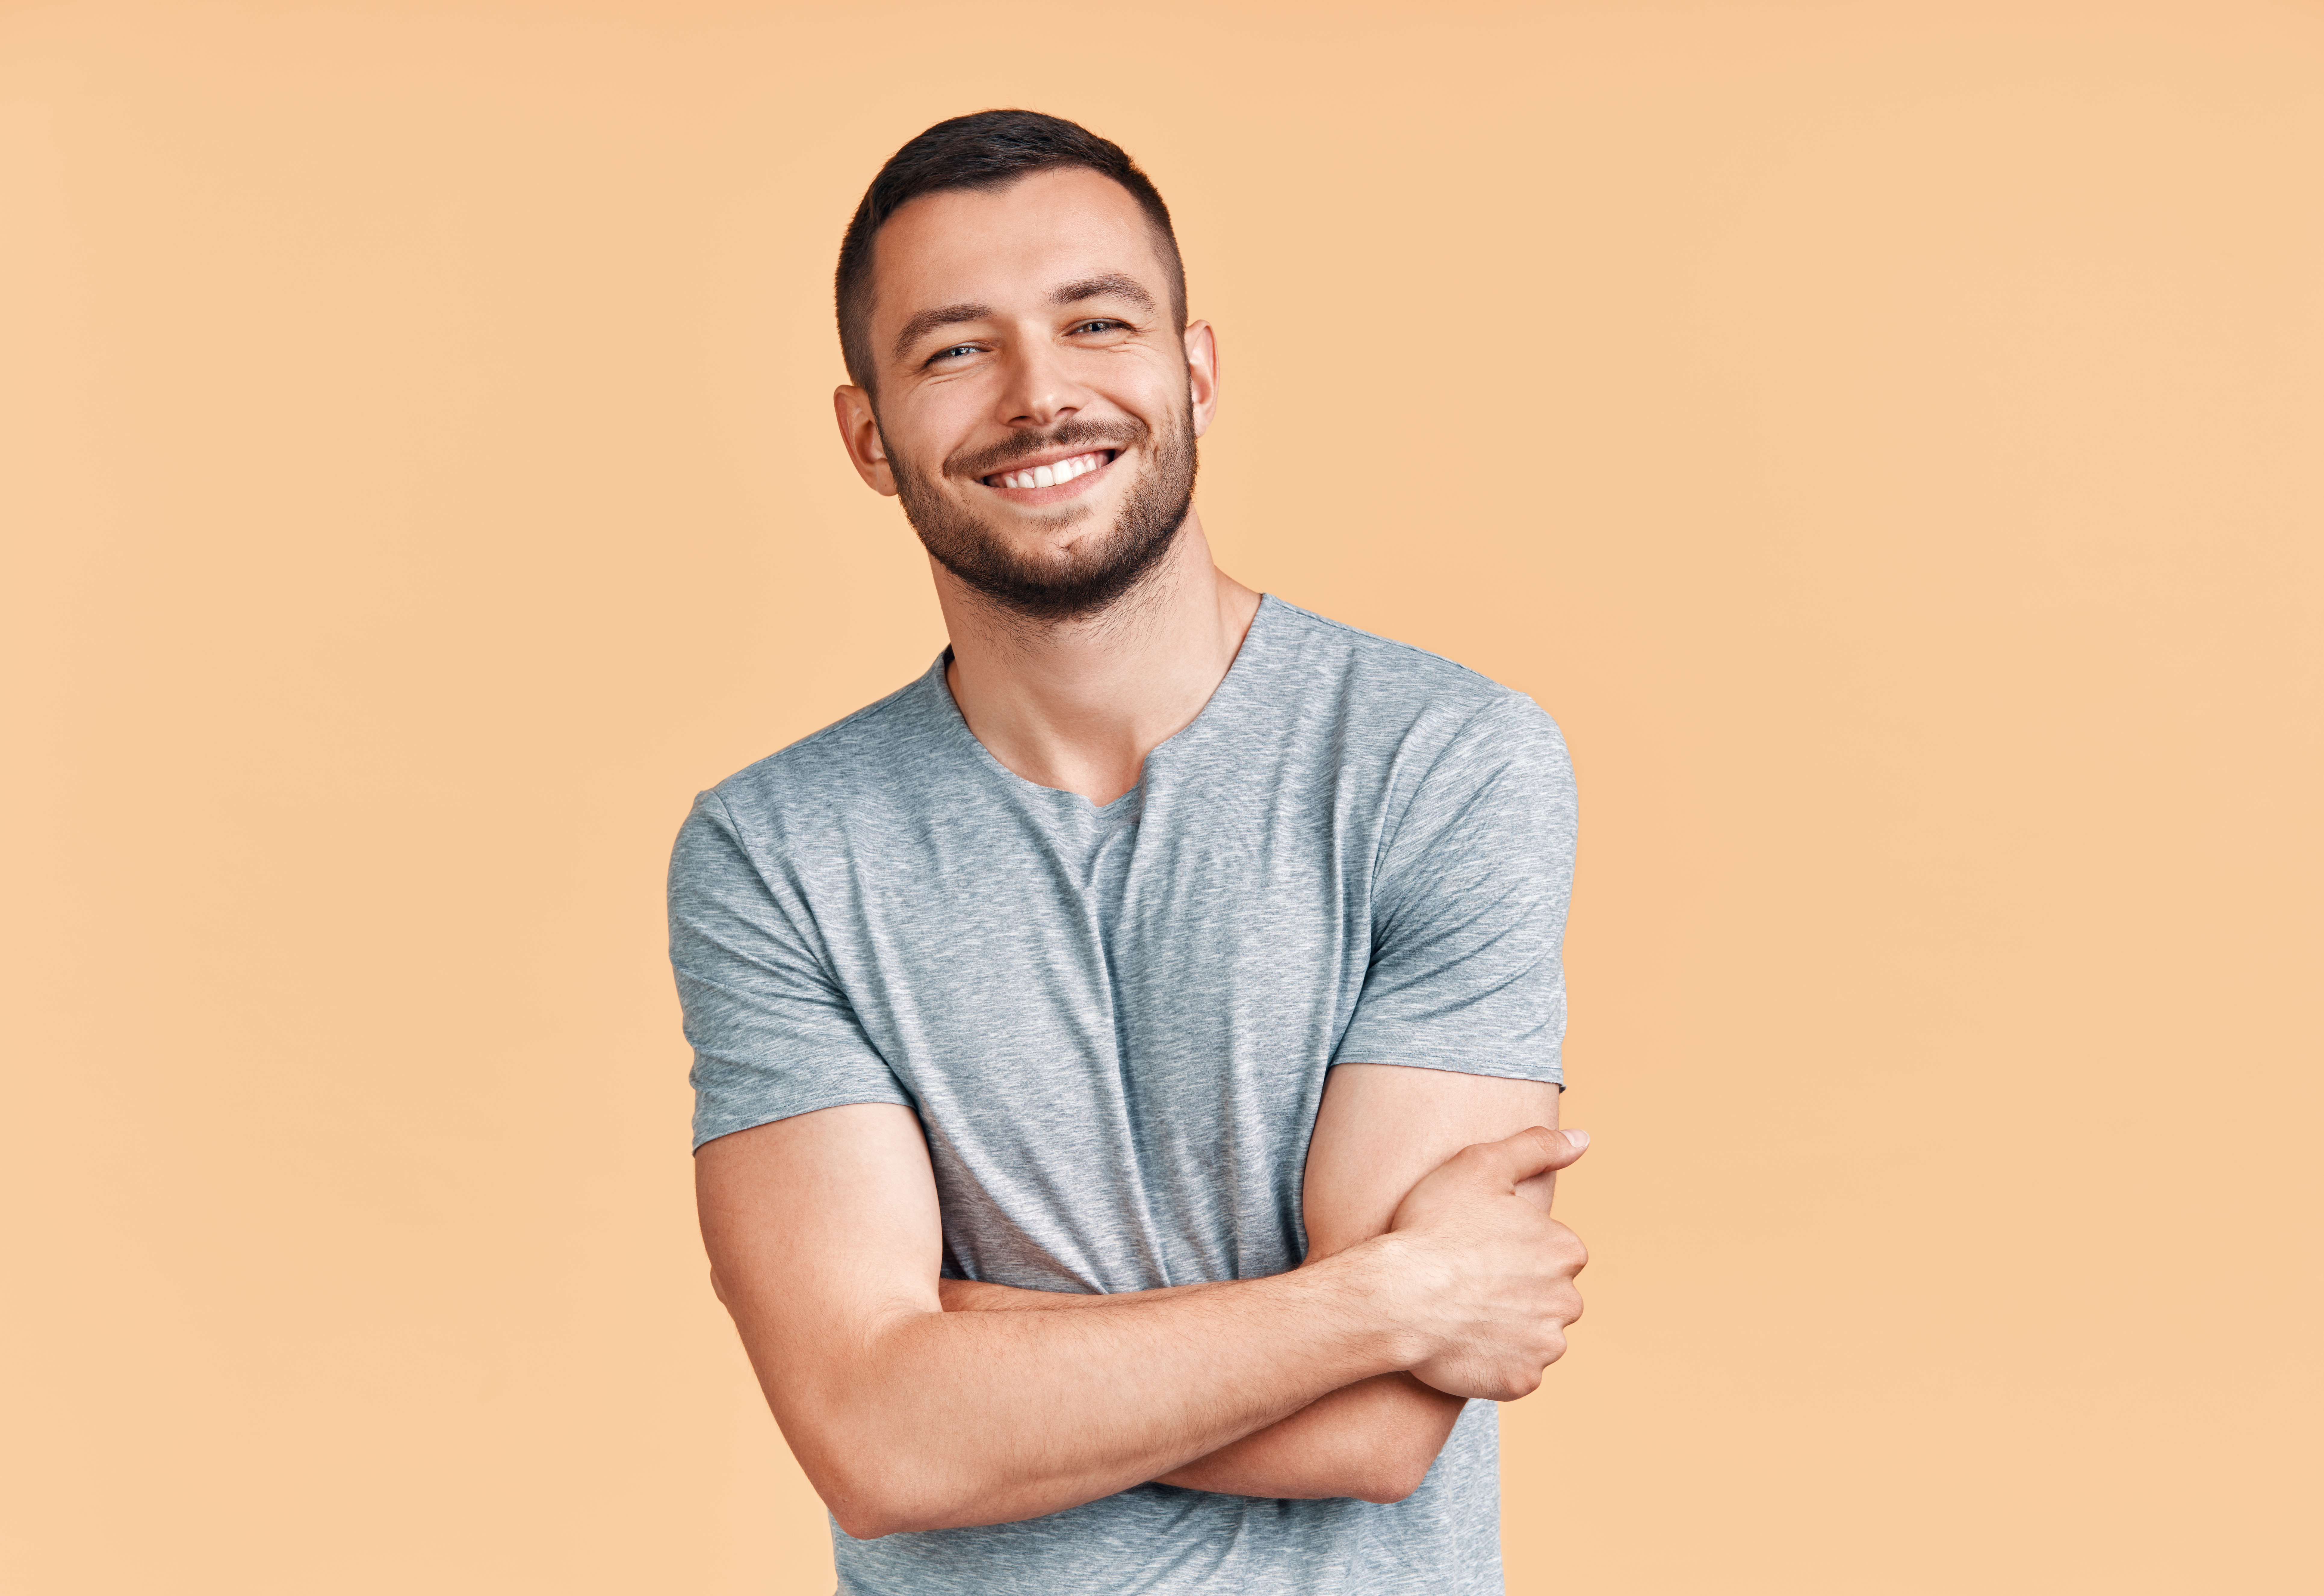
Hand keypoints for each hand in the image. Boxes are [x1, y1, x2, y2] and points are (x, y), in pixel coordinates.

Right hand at [1378, 1126, 1589, 1400]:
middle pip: (1548, 1295)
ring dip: (1507, 1326)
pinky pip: (1516, 1371)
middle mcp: (1568, 1300)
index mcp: (1565, 1249)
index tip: (1478, 1247)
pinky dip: (1494, 1361)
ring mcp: (1545, 1345)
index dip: (1513, 1247)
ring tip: (1462, 1311)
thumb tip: (1582, 1140)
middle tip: (1468, 1280)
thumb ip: (1536, 1147)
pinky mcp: (1521, 1380)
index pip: (1553, 1250)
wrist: (1395, 1296)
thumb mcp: (1481, 1165)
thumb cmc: (1432, 1227)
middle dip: (1517, 1289)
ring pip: (1534, 1334)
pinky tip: (1462, 1342)